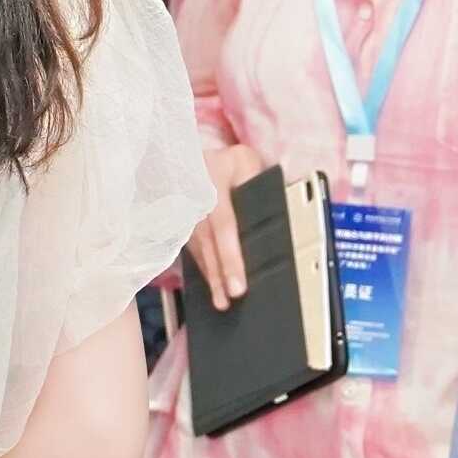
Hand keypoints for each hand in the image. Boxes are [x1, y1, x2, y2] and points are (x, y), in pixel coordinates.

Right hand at [183, 141, 264, 307]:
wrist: (189, 155)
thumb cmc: (226, 162)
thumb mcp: (245, 161)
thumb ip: (257, 181)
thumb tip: (276, 210)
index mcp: (212, 184)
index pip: (223, 226)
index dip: (230, 258)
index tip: (237, 286)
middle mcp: (193, 202)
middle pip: (207, 244)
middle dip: (218, 275)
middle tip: (228, 300)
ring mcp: (184, 214)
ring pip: (197, 250)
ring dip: (209, 277)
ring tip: (221, 301)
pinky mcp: (181, 224)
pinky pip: (191, 249)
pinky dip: (203, 268)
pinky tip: (211, 285)